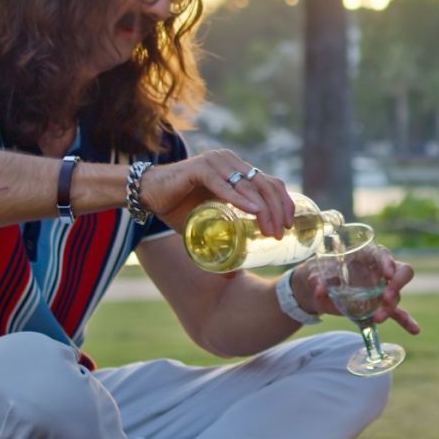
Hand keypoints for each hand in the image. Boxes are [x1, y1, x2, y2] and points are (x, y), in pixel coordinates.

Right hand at [137, 149, 296, 236]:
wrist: (148, 195)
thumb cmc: (179, 208)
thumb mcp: (207, 225)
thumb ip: (221, 241)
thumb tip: (232, 275)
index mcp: (237, 169)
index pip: (270, 183)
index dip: (284, 202)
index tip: (289, 226)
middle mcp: (230, 162)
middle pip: (264, 184)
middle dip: (277, 209)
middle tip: (280, 234)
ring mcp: (216, 162)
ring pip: (248, 185)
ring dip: (263, 209)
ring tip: (270, 229)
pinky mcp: (199, 168)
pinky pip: (223, 185)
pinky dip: (239, 198)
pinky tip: (252, 211)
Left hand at [296, 246, 420, 335]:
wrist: (316, 288)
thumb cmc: (318, 273)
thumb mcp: (313, 273)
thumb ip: (316, 279)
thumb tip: (319, 287)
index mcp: (364, 255)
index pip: (382, 254)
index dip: (387, 262)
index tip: (386, 273)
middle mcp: (377, 271)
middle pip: (399, 271)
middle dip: (397, 284)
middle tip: (386, 298)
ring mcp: (381, 289)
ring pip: (396, 294)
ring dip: (391, 307)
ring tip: (378, 318)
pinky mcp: (379, 306)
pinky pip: (397, 313)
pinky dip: (406, 321)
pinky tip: (415, 330)